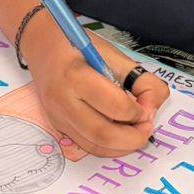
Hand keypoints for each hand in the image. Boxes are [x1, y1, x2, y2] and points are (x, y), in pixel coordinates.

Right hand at [22, 25, 170, 157]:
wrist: (42, 45)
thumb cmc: (79, 47)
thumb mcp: (115, 55)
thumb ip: (141, 80)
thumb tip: (152, 107)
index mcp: (76, 75)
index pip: (114, 106)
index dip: (137, 113)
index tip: (147, 108)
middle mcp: (62, 100)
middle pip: (101, 134)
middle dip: (132, 138)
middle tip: (147, 129)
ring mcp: (57, 116)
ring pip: (93, 146)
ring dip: (121, 147)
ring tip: (136, 133)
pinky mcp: (57, 125)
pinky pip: (85, 144)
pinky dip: (108, 146)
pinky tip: (120, 135)